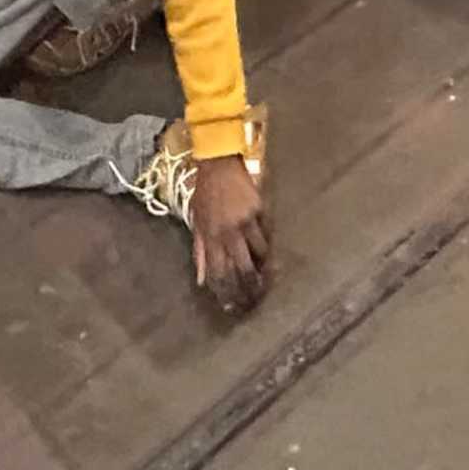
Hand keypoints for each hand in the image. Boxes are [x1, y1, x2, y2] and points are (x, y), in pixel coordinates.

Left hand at [187, 154, 270, 311]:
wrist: (218, 162)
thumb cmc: (204, 192)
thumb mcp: (196, 221)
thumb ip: (199, 251)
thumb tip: (201, 280)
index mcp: (209, 235)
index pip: (218, 272)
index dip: (225, 292)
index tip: (232, 307)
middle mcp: (227, 231)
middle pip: (241, 268)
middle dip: (248, 288)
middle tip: (254, 302)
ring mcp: (245, 221)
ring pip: (259, 253)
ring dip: (263, 270)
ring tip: (267, 282)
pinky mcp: (259, 210)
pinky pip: (267, 234)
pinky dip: (268, 247)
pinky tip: (272, 257)